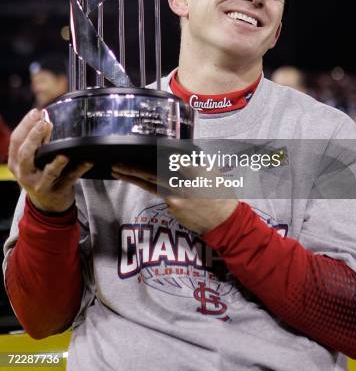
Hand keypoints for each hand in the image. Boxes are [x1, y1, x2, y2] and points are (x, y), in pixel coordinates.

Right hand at [8, 109, 91, 212]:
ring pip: (47, 173)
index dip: (25, 125)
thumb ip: (37, 140)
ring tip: (63, 152)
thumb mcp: (33, 157)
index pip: (16, 141)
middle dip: (34, 138)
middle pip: (25, 155)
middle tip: (45, 124)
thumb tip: (44, 116)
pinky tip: (87, 161)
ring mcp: (40, 184)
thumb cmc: (40, 172)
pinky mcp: (57, 191)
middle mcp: (25, 174)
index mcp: (16, 162)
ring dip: (56, 162)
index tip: (36, 112)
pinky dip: (79, 169)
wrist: (47, 202)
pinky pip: (70, 179)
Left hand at [111, 164, 237, 233]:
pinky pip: (162, 196)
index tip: (136, 151)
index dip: (150, 155)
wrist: (224, 220)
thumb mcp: (210, 170)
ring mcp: (175, 198)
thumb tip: (175, 154)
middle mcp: (181, 184)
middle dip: (131, 169)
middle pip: (151, 174)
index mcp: (192, 170)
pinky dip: (156, 189)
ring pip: (150, 186)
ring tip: (118, 172)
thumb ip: (192, 162)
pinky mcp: (172, 209)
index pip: (167, 159)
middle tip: (116, 164)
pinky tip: (151, 185)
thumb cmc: (219, 192)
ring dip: (132, 178)